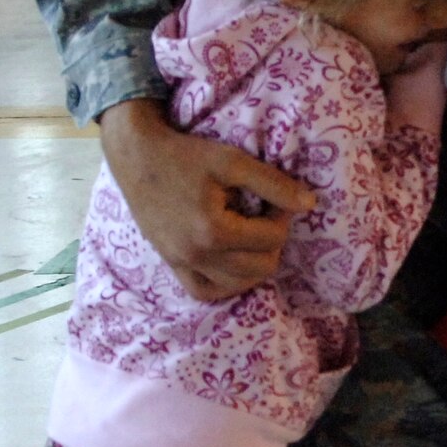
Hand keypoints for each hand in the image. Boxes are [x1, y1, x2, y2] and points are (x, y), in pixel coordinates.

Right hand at [98, 99, 317, 300]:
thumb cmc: (184, 155)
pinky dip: (225, 283)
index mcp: (213, 231)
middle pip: (261, 268)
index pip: (272, 239)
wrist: (137, 157)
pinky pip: (204, 291)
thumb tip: (310, 205)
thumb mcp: (231, 161)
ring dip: (254, 264)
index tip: (275, 199)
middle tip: (264, 216)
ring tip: (251, 236)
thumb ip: (272, 184)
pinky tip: (233, 261)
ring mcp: (181, 264)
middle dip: (271, 241)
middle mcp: (196, 256)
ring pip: (236, 286)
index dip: (282, 216)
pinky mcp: (172, 264)